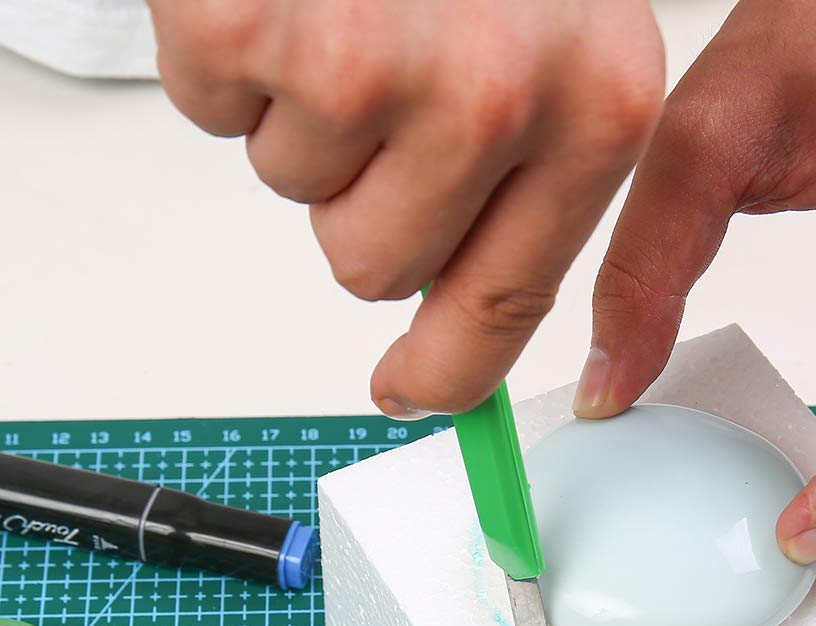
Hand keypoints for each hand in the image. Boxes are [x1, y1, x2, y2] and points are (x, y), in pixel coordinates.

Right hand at [148, 0, 663, 415]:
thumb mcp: (558, 40)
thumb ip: (518, 193)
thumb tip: (440, 349)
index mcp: (598, 108)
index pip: (505, 302)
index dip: (444, 370)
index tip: (408, 395)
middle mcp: (496, 97)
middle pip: (377, 265)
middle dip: (361, 194)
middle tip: (379, 75)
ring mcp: (367, 60)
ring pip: (295, 195)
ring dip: (302, 119)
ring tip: (342, 8)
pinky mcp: (249, 24)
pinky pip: (213, 114)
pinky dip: (231, 60)